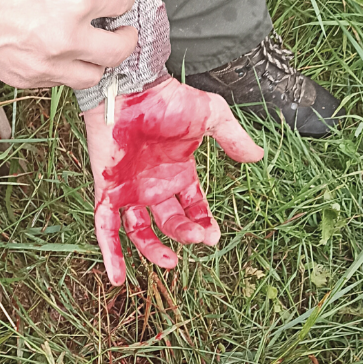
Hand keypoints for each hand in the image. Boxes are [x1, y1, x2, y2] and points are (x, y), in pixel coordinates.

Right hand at [0, 0, 137, 88]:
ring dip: (100, 60)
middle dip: (127, 37)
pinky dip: (69, 69)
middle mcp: (67, 36)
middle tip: (122, 29)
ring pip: (93, 76)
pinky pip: (61, 83)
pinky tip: (63, 53)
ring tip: (93, 45)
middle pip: (119, 50)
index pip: (123, 2)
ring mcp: (47, 63)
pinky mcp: (27, 78)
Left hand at [84, 77, 263, 284]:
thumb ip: (231, 137)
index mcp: (177, 172)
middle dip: (186, 234)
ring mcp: (129, 188)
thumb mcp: (210, 116)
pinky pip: (105, 225)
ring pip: (138, 230)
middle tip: (199, 238)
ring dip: (153, 250)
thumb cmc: (168, 98)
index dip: (203, 223)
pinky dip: (110, 251)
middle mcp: (153, 184)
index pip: (193, 207)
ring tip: (169, 261)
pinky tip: (117, 276)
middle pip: (170, 222)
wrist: (131, 86)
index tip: (214, 234)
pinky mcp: (107, 187)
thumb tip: (257, 157)